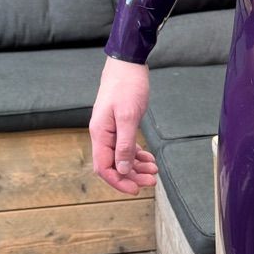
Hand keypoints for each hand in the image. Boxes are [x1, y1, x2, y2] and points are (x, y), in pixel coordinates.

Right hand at [90, 55, 158, 195]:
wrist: (128, 64)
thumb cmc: (127, 86)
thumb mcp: (129, 116)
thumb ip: (124, 144)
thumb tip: (121, 169)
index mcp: (100, 134)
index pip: (103, 168)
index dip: (118, 181)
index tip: (135, 189)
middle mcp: (102, 135)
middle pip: (113, 165)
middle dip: (131, 176)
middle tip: (151, 181)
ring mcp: (110, 130)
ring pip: (121, 157)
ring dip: (136, 167)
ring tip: (154, 171)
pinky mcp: (119, 125)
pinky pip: (126, 147)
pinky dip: (137, 155)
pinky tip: (149, 159)